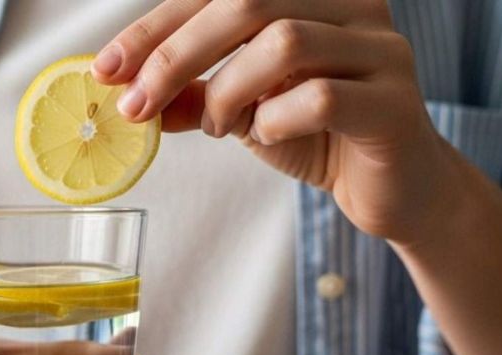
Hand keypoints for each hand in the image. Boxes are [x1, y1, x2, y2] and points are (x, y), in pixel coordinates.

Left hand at [93, 0, 456, 245]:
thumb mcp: (239, 109)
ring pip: (283, 43)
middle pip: (246, 2)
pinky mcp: (395, 101)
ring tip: (218, 127)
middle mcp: (350, 4)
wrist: (391, 188)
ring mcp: (380, 48)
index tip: (107, 69)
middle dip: (174, 56)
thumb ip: (190, 94)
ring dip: (227, 92)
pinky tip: (265, 135)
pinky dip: (273, 121)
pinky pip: (319, 98)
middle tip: (136, 106)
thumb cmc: (313, 134)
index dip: (155, 27)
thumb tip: (124, 90)